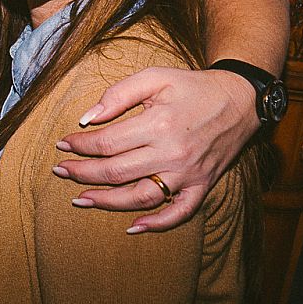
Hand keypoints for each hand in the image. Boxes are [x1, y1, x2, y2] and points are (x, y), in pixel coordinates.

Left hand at [54, 67, 258, 232]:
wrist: (242, 98)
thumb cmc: (193, 86)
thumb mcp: (155, 77)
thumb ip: (118, 94)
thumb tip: (86, 118)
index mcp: (158, 124)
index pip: (106, 143)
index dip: (79, 145)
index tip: (62, 144)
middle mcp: (172, 153)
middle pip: (116, 172)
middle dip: (82, 173)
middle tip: (61, 171)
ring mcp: (189, 173)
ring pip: (141, 197)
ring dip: (107, 202)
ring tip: (80, 200)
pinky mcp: (203, 185)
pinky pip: (180, 212)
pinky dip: (158, 224)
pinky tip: (133, 226)